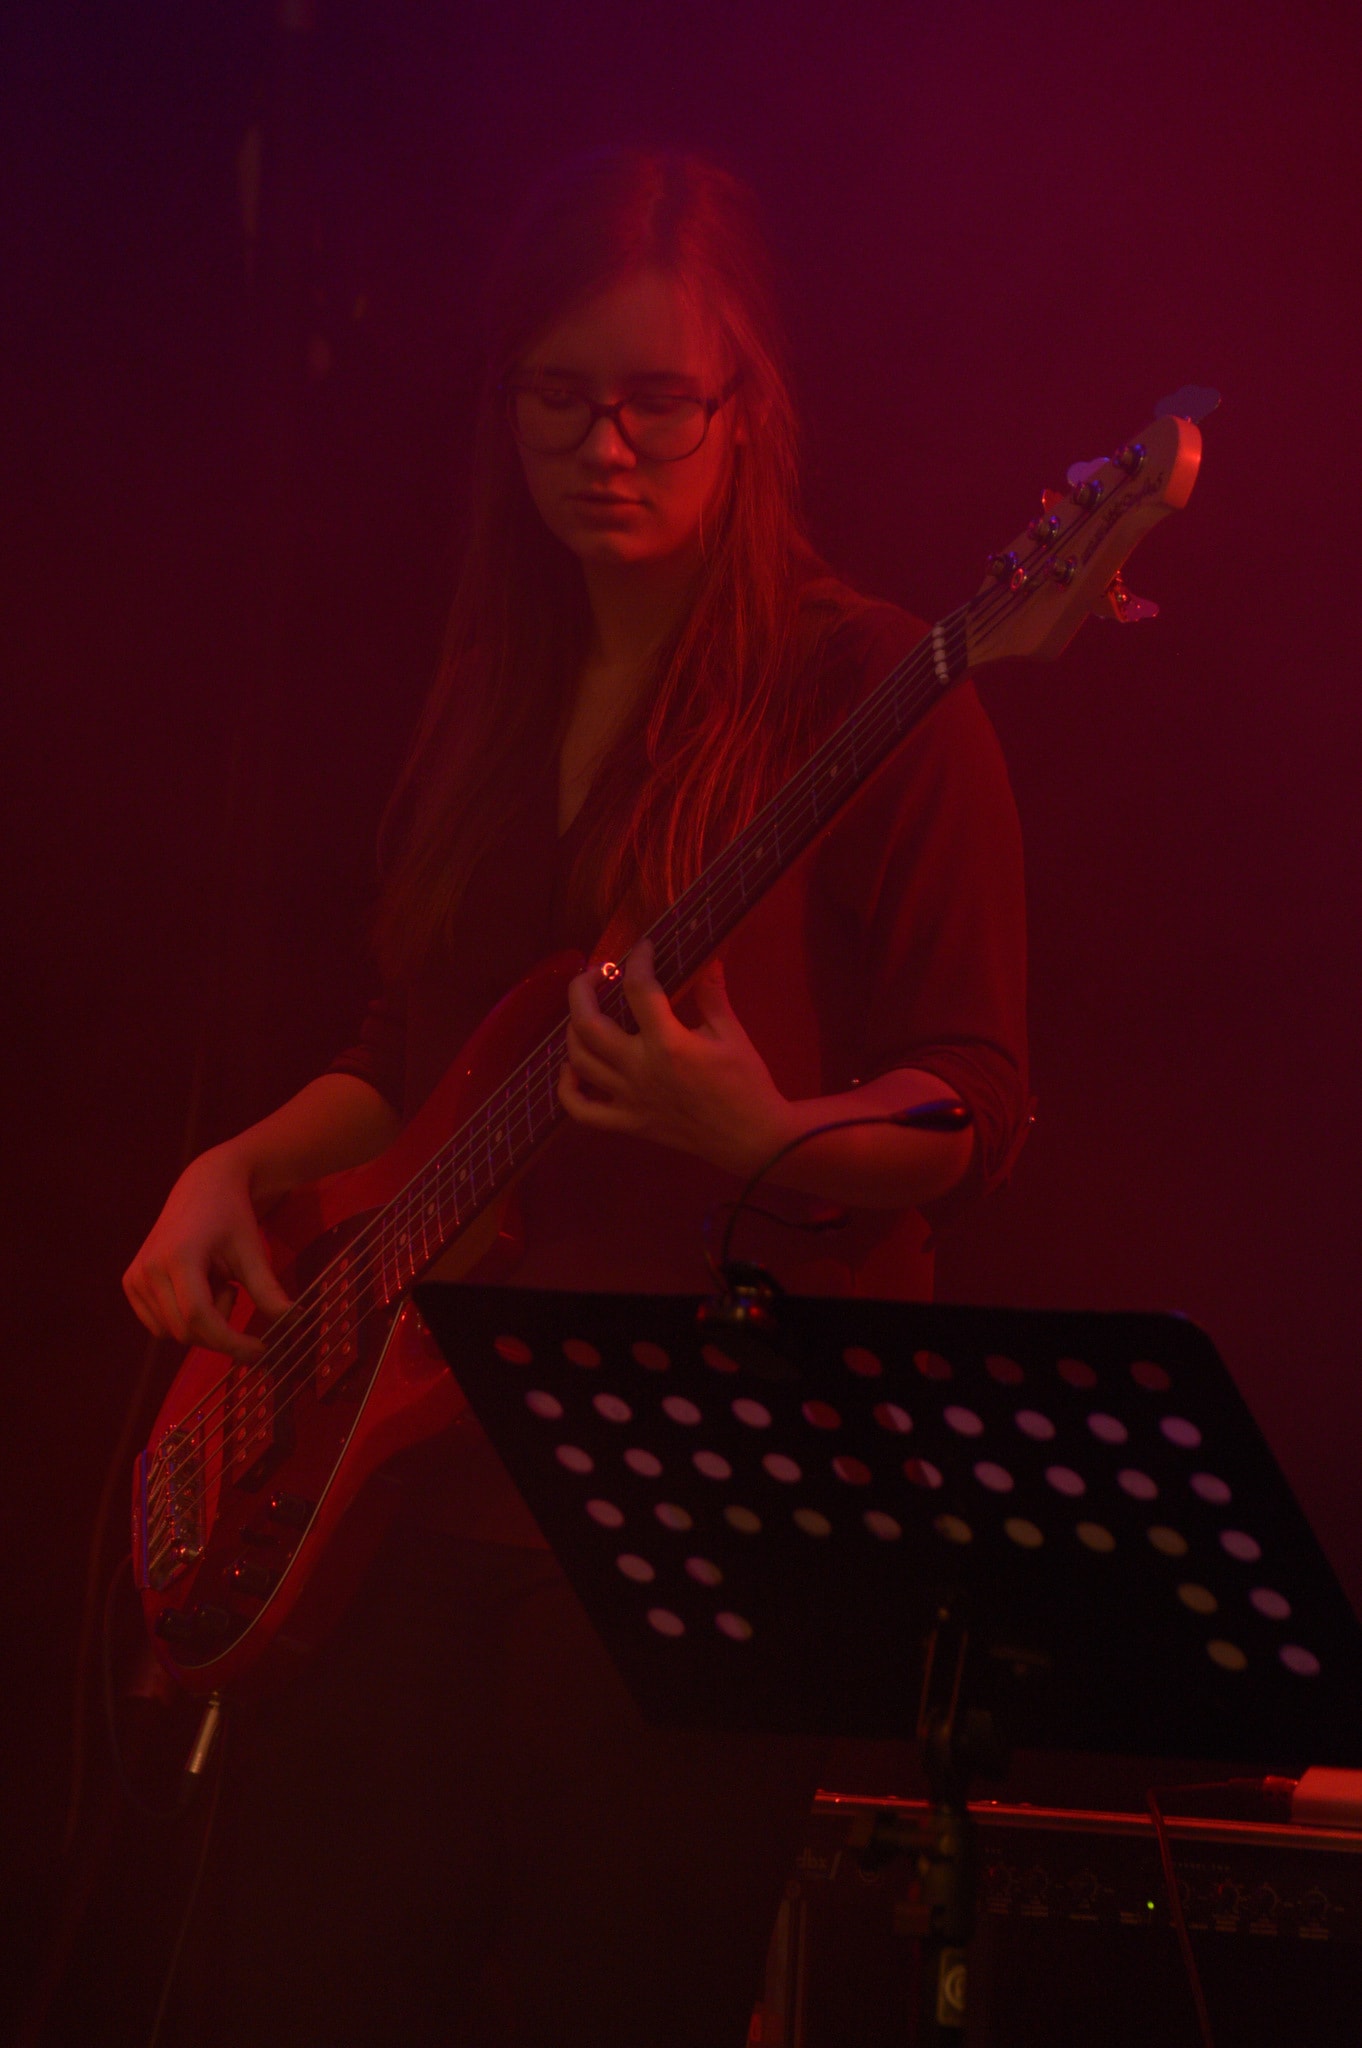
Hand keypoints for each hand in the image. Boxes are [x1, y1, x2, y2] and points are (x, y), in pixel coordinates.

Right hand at [123, 1143, 291, 1360]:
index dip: (230, 1342)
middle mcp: (148, 1269)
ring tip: (213, 1281)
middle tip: (234, 1291)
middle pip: (185, 1331)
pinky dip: (184, 1318)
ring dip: (202, 1321)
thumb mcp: (253, 1251)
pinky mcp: (131, 1283)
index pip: (199, 1317)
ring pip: (172, 1333)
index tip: (260, 1351)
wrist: (204, 1187)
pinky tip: (197, 1286)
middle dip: (219, 1329)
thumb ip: (269, 1290)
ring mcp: (134, 1277)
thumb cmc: (232, 1217)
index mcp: (178, 1257)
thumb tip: (292, 1323)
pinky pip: (159, 1325)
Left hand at [559, 940, 792, 1174]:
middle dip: (583, 988)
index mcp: (669, 1043)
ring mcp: (629, 1099)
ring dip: (573, 1030)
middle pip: (587, 1023)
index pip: (639, 988)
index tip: (644, 947)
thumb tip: (708, 957)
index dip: (638, 959)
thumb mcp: (732, 1034)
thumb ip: (712, 994)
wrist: (751, 1138)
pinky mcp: (628, 1123)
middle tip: (599, 974)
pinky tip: (573, 1067)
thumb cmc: (745, 1083)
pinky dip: (567, 1087)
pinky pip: (582, 1110)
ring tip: (588, 1012)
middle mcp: (640, 1069)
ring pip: (579, 1060)